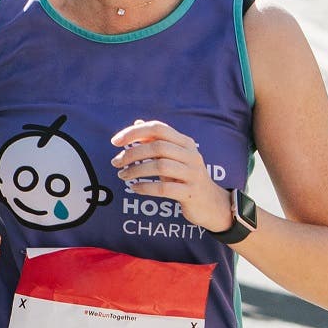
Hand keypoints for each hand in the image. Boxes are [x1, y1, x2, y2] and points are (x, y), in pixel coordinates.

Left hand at [110, 121, 232, 229]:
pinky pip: (164, 188)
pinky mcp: (190, 193)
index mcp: (185, 143)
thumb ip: (157, 141)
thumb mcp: (174, 157)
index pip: (158, 128)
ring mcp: (192, 174)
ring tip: (123, 175)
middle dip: (132, 153)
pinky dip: (145, 187)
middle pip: (157, 147)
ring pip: (160, 166)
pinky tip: (134, 188)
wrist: (212, 204)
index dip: (135, 132)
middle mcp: (191, 155)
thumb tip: (137, 123)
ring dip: (136, 170)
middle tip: (116, 162)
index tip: (115, 141)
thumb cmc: (187, 177)